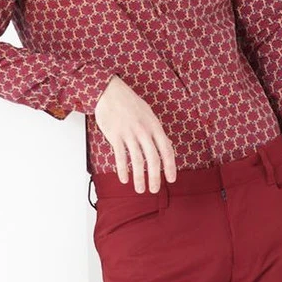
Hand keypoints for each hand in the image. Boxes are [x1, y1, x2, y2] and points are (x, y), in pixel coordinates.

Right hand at [93, 76, 176, 192]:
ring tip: (140, 189)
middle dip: (155, 177)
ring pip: (137, 160)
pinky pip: (120, 156)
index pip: (167, 150)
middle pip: (153, 159)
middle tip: (154, 190)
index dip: (170, 166)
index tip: (171, 179)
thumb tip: (168, 144)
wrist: (109, 91)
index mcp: (155, 126)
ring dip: (139, 178)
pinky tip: (124, 179)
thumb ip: (157, 131)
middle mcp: (144, 131)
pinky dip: (122, 169)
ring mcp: (129, 133)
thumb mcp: (149, 114)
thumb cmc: (129, 103)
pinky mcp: (115, 135)